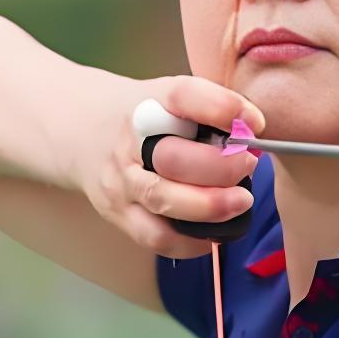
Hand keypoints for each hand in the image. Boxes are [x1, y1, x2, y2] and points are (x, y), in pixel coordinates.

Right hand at [86, 76, 265, 258]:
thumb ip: (211, 110)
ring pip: (164, 199)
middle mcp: (129, 141)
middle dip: (222, 167)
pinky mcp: (117, 213)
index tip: (255, 122)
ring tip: (241, 201)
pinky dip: (190, 240)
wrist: (82, 131)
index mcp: (149, 102)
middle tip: (249, 164)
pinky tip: (214, 232)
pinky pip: (156, 237)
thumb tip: (256, 130)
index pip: (183, 97)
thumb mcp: (171, 97)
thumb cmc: (145, 117)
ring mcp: (120, 180)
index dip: (222, 108)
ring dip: (210, 206)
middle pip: (174, 157)